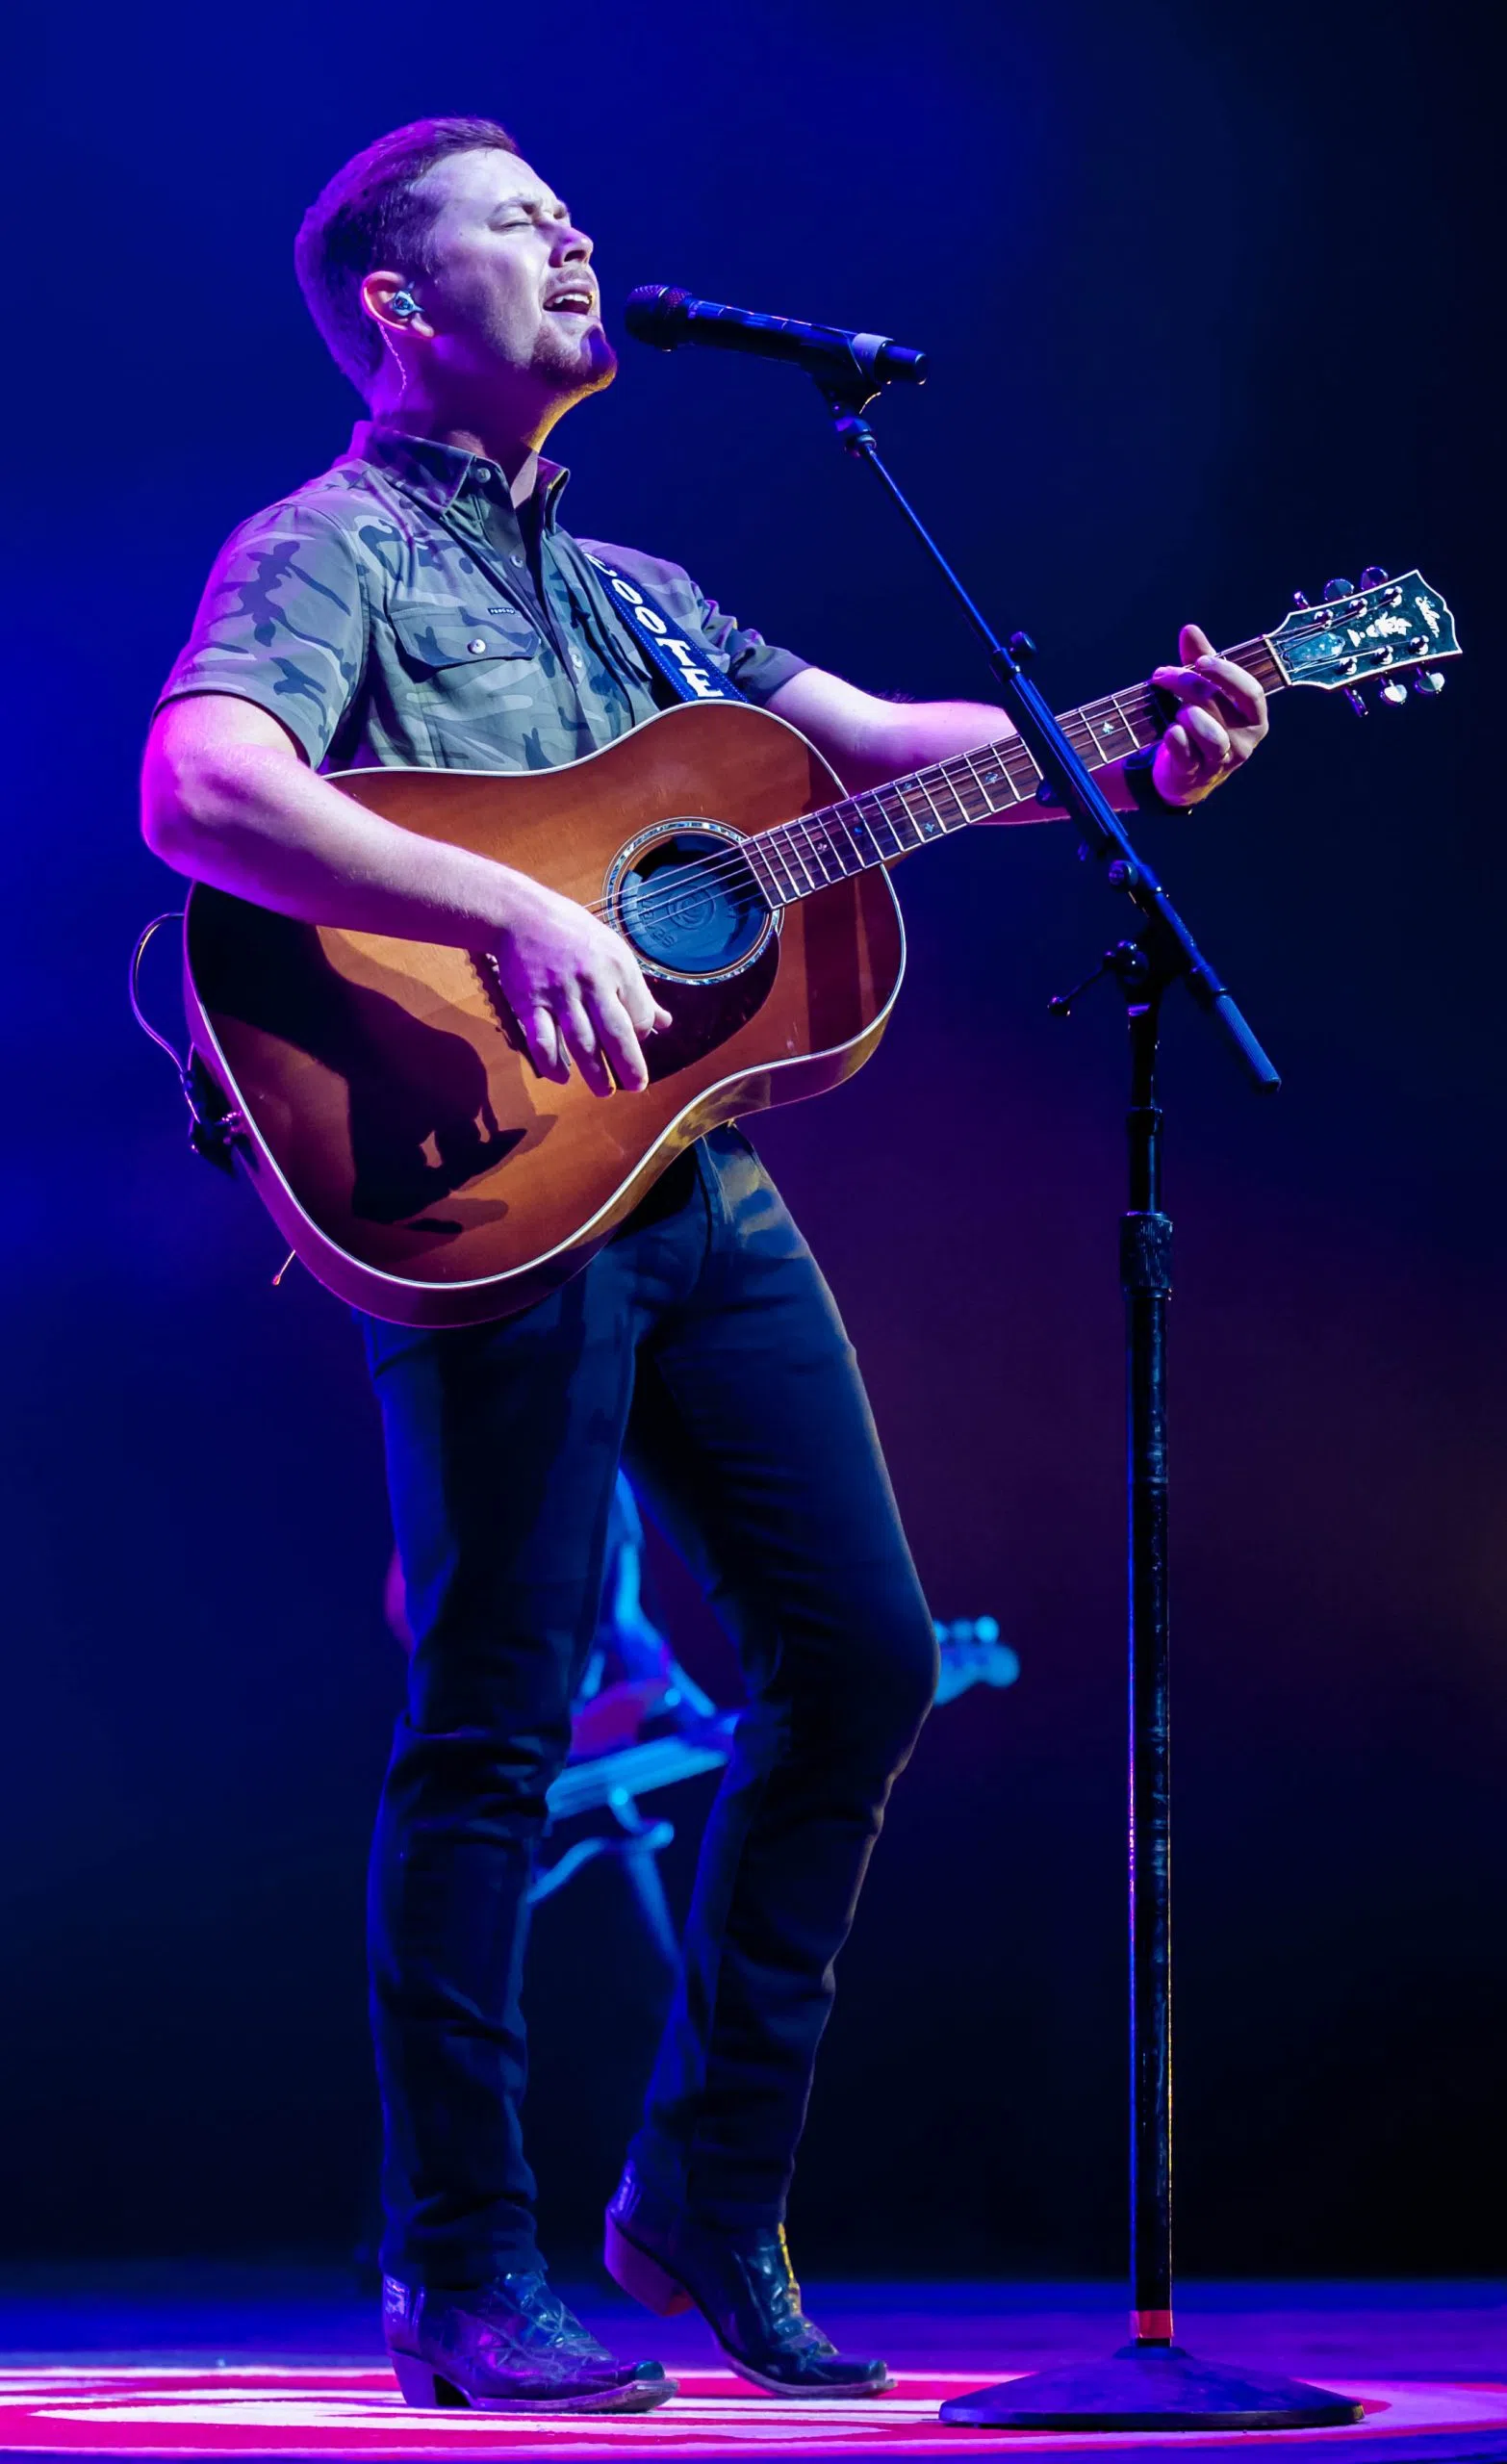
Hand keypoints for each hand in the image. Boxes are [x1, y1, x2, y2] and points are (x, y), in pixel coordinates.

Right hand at [491, 876, 670, 1096]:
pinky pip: (542, 1040)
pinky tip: (562, 1077)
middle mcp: (590, 982)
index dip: (642, 1036)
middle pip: (615, 1033)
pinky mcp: (529, 1003)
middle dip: (628, 1065)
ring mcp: (558, 994)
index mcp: (617, 968)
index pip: (639, 1015)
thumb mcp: (615, 952)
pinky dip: (552, 1063)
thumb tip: (665, 1023)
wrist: (521, 915)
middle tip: (636, 1086)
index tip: (636, 1044)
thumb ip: (638, 992)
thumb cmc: (573, 934)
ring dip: (595, 1073)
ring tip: (605, 1092)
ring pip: (580, 1042)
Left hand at [1150, 624, 1267, 806]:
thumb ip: (1200, 661)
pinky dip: (1175, 738)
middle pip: (1218, 704)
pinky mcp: (1195, 774)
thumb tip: (1190, 630)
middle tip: (1162, 675)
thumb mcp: (1205, 692)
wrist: (1185, 776)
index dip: (1226, 673)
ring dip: (1186, 714)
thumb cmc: (1200, 726)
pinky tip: (1169, 730)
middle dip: (1186, 683)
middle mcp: (1244, 741)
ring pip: (1210, 734)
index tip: (1200, 660)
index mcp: (1255, 718)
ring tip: (1174, 711)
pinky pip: (1186, 753)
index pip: (1251, 692)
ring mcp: (1221, 761)